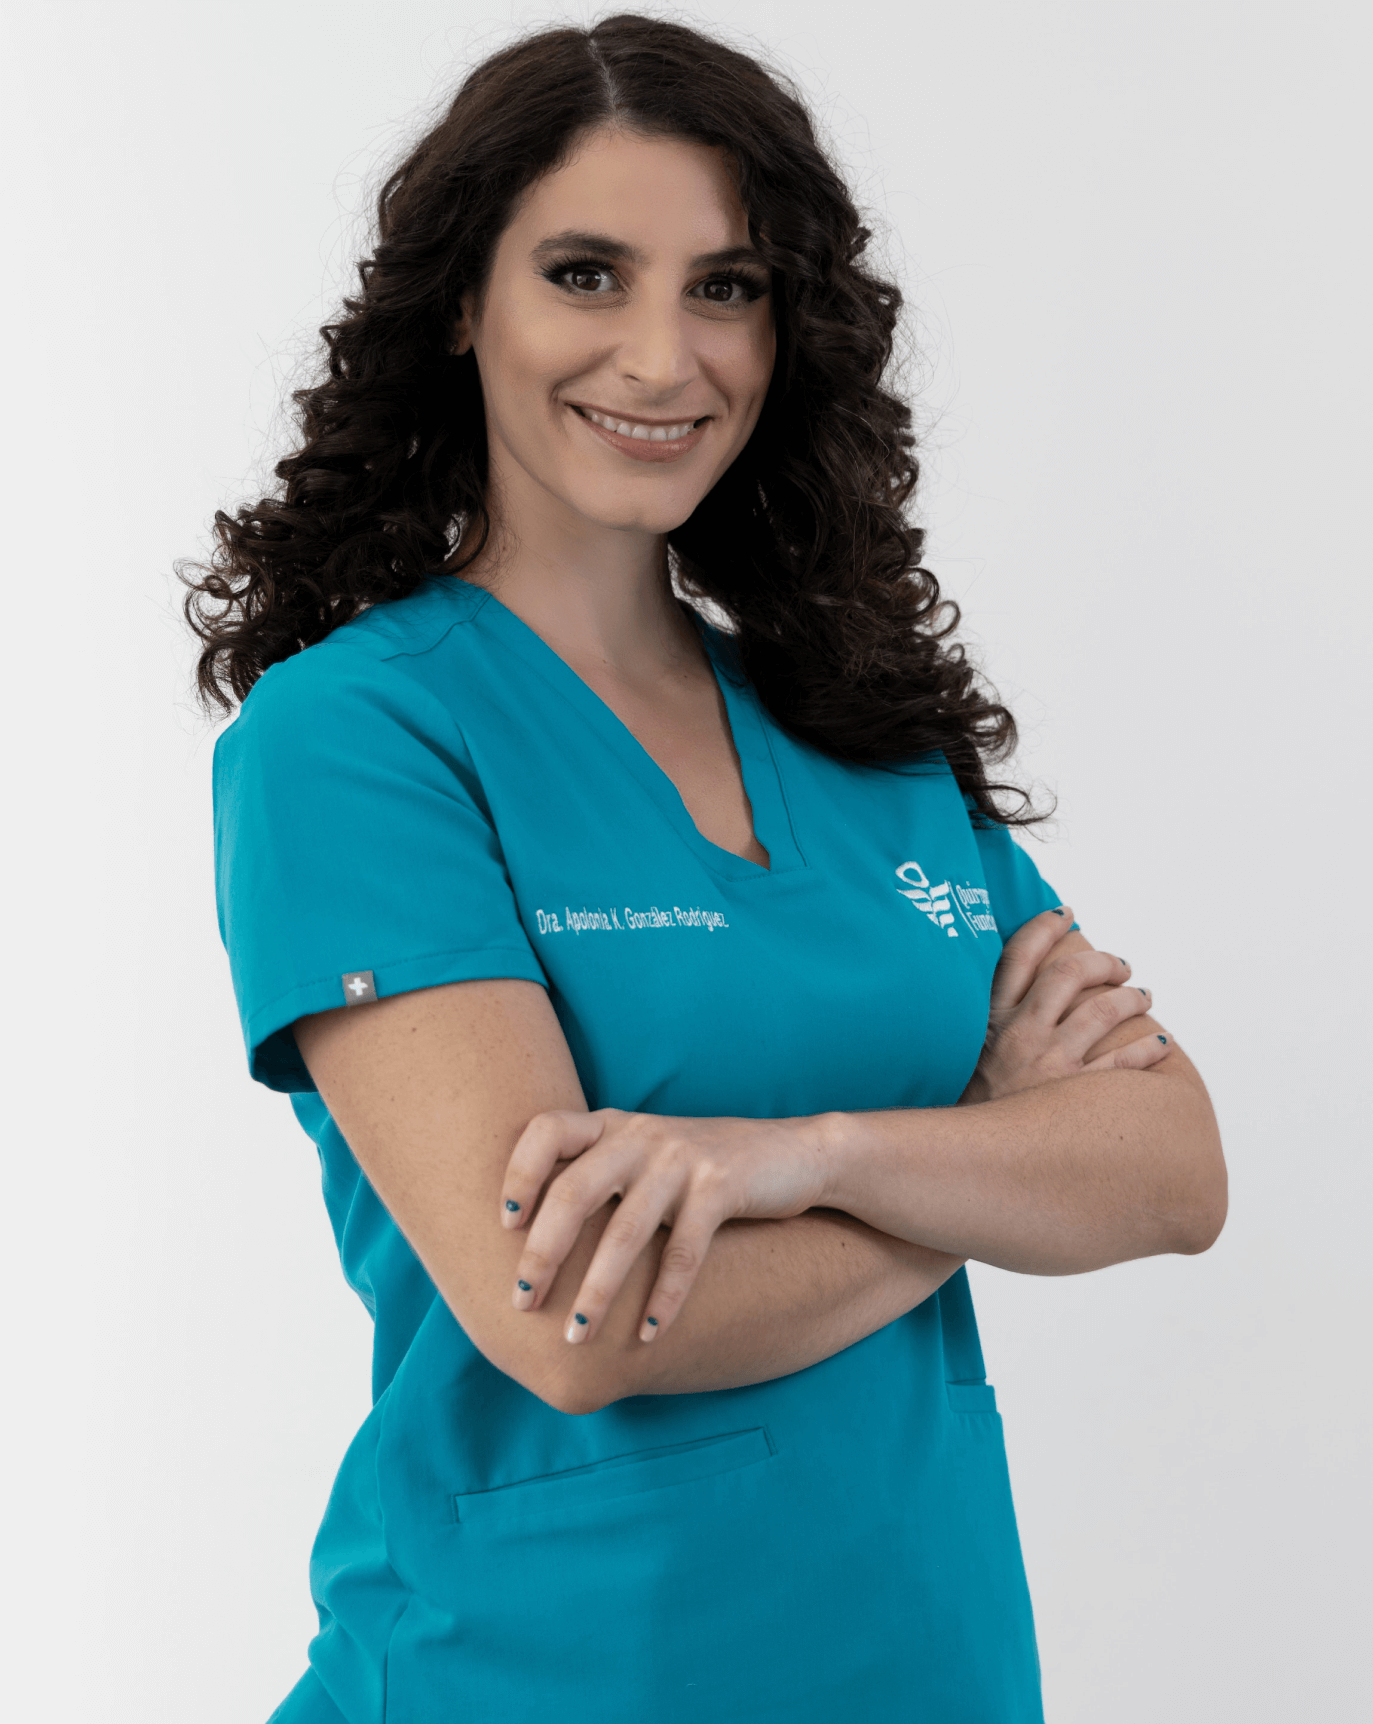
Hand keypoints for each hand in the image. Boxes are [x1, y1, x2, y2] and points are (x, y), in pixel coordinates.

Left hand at [498, 1110, 826, 1346]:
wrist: (793, 1153)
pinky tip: (649, 1335)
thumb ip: (599, 1178)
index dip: (518, 1174)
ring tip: (575, 1336)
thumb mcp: (647, 1157)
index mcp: (613, 1124)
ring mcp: (681, 1159)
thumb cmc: (702, 1169)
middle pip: (574, 1191)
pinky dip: (664, 1299)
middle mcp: (640, 1136)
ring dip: (596, 1291)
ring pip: (625, 1232)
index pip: (546, 1130)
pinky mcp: (721, 1187)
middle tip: (522, 1302)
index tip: (503, 1226)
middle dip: (543, 1253)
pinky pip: (683, 1252)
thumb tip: (535, 1246)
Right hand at [961, 907, 1168, 1105]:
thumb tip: (1001, 1006)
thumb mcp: (956, 1059)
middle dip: (1101, 961)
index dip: (1043, 927)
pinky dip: (1148, 1049)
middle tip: (1120, 965)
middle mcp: (1020, 1033)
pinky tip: (1161, 1044)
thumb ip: (981, 1029)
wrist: (961, 1162)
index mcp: (989, 1019)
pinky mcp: (1074, 1096)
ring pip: (1103, 1011)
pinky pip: (1123, 1063)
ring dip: (1132, 998)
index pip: (1017, 956)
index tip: (1066, 914)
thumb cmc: (966, 1109)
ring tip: (1144, 996)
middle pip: (1069, 975)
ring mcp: (1049, 1063)